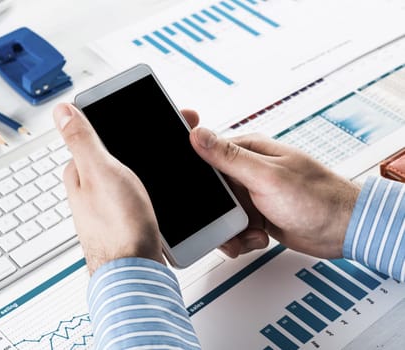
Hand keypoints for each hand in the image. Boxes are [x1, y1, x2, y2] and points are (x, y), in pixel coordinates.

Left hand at [53, 103, 163, 274]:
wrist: (137, 273)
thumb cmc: (119, 226)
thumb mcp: (101, 171)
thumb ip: (81, 140)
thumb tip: (60, 110)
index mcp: (78, 175)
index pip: (88, 138)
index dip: (110, 124)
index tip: (129, 118)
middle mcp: (88, 191)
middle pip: (110, 156)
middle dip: (131, 146)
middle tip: (155, 143)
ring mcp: (105, 207)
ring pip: (125, 176)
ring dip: (143, 168)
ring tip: (163, 166)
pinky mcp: (122, 220)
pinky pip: (135, 195)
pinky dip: (147, 188)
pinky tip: (160, 191)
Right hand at [183, 110, 360, 258]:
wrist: (343, 230)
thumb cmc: (316, 197)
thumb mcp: (266, 175)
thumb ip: (228, 157)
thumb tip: (198, 134)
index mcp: (247, 151)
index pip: (206, 155)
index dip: (195, 173)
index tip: (193, 190)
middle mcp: (247, 171)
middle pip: (211, 192)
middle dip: (216, 212)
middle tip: (228, 221)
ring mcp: (252, 193)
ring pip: (220, 213)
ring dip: (230, 229)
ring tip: (249, 232)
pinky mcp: (256, 214)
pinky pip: (234, 228)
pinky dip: (242, 238)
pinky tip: (258, 237)